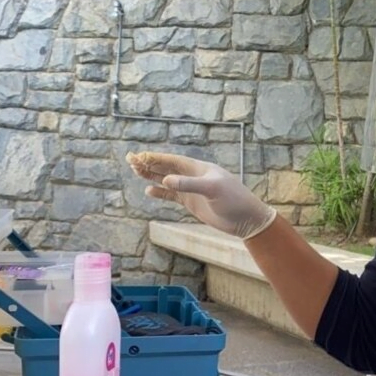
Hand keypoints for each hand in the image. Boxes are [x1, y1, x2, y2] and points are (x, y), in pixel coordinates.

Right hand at [125, 152, 276, 239]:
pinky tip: (149, 191)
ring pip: (167, 180)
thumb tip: (166, 181)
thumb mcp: (212, 190)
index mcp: (199, 169)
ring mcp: (192, 190)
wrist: (246, 219)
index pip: (172, 161)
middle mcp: (194, 177)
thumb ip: (189, 185)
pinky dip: (160, 193)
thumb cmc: (234, 200)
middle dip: (149, 164)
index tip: (139, 156)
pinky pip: (172, 195)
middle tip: (130, 160)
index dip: (155, 158)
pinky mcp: (192, 202)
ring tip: (135, 171)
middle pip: (167, 168)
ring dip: (152, 176)